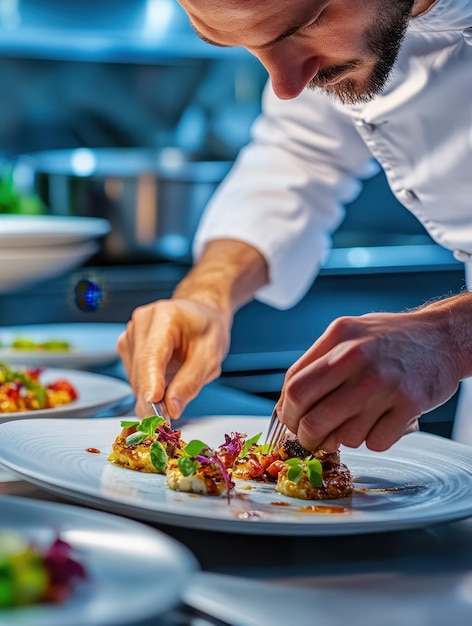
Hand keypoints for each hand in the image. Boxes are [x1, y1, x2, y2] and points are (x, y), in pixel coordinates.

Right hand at [117, 297, 230, 418]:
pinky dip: (148, 386)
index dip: (150, 382)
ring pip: (135, 376)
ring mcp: (131, 332)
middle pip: (140, 369)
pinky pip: (133, 375)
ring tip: (176, 385)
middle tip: (168, 418)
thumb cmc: (206, 329)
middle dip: (152, 398)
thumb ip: (191, 382)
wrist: (201, 314)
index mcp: (165, 316)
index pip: (152, 355)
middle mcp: (142, 321)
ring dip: (151, 392)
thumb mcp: (211, 356)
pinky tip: (165, 380)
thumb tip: (172, 408)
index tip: (152, 404)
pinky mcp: (127, 345)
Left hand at [278, 307, 462, 451]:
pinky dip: (372, 440)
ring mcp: (386, 383)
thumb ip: (315, 362)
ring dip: (342, 439)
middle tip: (311, 438)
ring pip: (344, 437)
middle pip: (312, 419)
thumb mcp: (347, 333)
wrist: (442, 336)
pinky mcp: (410, 404)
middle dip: (306, 437)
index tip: (291, 421)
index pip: (295, 388)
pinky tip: (377, 422)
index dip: (287, 413)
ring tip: (352, 423)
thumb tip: (286, 403)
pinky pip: (376, 442)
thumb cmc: (389, 337)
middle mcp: (359, 359)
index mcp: (339, 339)